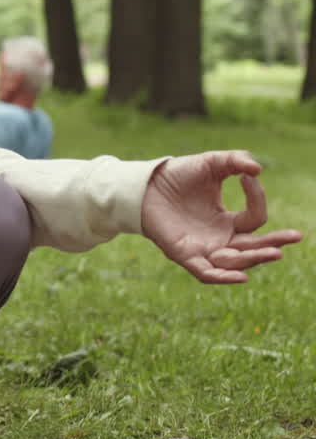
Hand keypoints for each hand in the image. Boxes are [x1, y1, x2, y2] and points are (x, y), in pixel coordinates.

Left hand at [141, 150, 301, 283]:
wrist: (144, 184)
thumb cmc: (178, 175)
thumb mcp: (211, 164)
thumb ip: (235, 161)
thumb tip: (257, 169)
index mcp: (228, 221)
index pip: (255, 218)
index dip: (257, 198)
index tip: (248, 177)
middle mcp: (219, 238)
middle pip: (253, 248)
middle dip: (274, 244)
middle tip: (295, 236)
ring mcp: (203, 249)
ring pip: (235, 262)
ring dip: (254, 258)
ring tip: (274, 252)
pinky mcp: (184, 255)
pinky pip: (207, 273)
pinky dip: (223, 277)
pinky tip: (241, 276)